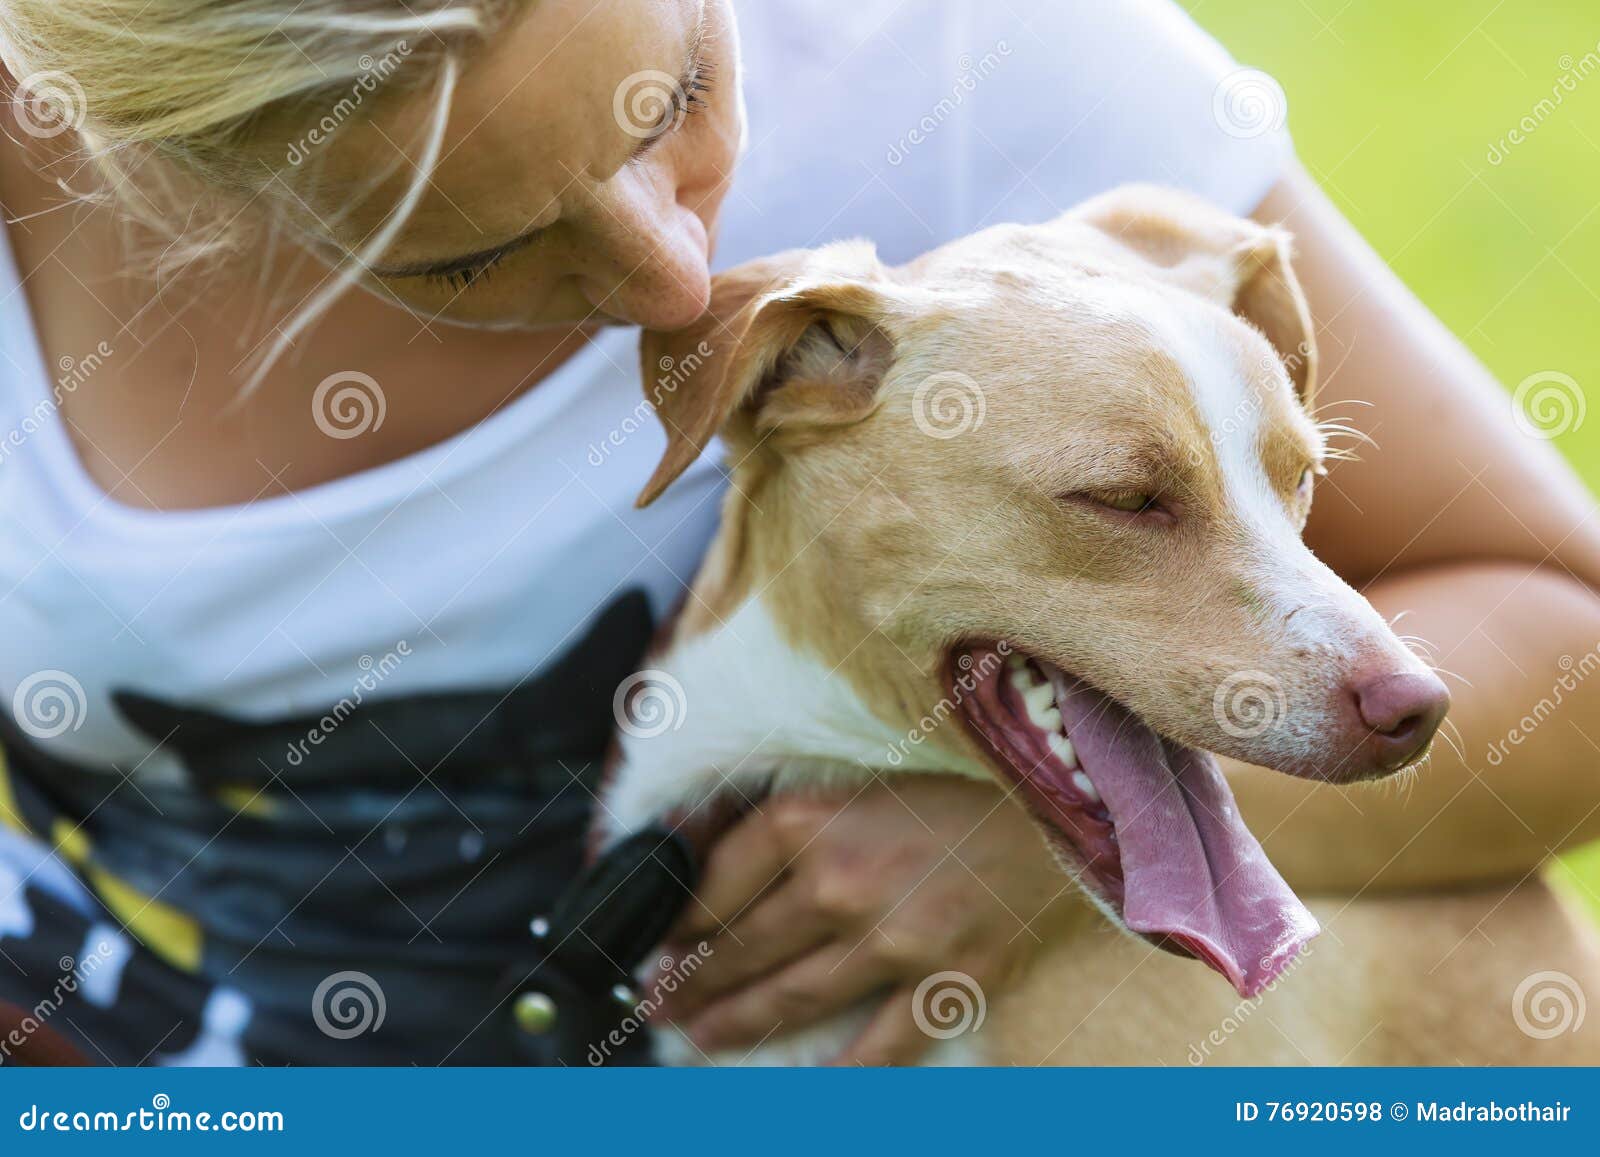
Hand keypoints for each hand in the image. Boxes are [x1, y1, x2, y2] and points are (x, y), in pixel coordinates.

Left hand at [648, 774, 1083, 1063]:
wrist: (1066, 797)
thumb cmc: (957, 776)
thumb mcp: (852, 775)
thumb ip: (780, 815)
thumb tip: (698, 849)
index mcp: (811, 819)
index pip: (713, 884)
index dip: (674, 921)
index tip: (653, 943)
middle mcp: (843, 881)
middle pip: (743, 946)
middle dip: (691, 980)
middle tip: (655, 1002)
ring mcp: (899, 938)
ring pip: (794, 997)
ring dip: (737, 1021)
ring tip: (695, 1037)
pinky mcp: (952, 978)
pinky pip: (883, 1045)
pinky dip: (841, 1072)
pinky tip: (804, 1086)